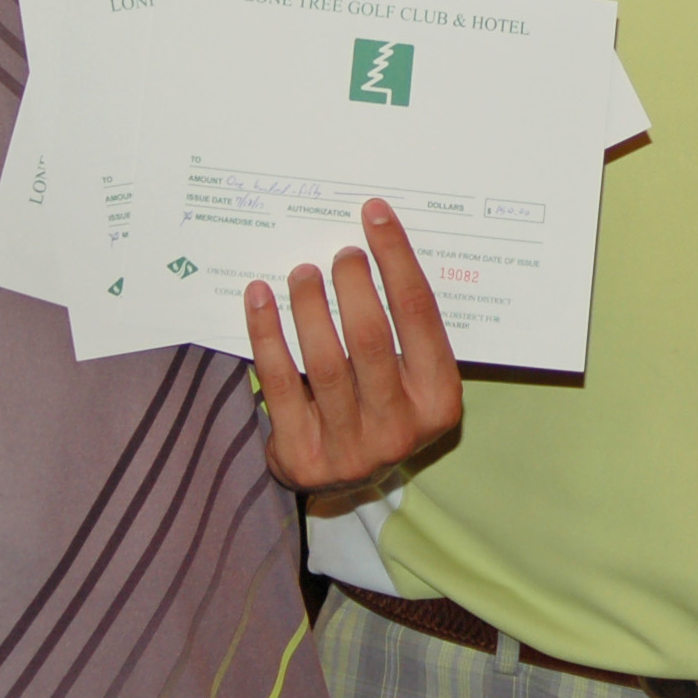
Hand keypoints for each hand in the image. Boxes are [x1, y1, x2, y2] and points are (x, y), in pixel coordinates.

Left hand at [244, 200, 462, 494]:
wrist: (347, 481)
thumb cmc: (383, 406)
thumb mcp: (412, 376)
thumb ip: (404, 328)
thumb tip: (374, 244)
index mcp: (439, 399)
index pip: (418, 314)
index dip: (396, 258)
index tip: (375, 216)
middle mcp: (400, 427)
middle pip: (371, 337)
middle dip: (352, 283)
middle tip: (340, 254)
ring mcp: (350, 447)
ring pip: (324, 361)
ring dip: (308, 305)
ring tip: (302, 273)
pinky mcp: (302, 456)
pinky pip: (280, 383)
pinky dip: (266, 334)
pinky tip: (259, 298)